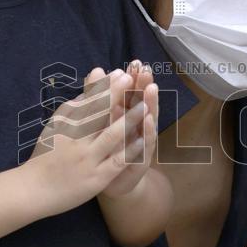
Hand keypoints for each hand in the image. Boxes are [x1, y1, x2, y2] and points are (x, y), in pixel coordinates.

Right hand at [28, 68, 147, 217]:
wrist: (33, 189)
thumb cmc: (47, 154)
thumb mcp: (57, 125)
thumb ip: (77, 104)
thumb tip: (94, 79)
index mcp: (65, 124)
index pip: (87, 102)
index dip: (105, 87)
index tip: (119, 73)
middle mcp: (75, 139)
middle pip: (97, 114)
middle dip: (115, 95)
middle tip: (130, 79)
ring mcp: (86, 159)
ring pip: (110, 136)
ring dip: (128, 120)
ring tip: (144, 106)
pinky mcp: (96, 178)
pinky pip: (116, 161)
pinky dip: (130, 150)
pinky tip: (143, 140)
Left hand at [86, 60, 158, 198]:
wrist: (112, 184)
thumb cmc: (104, 150)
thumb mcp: (98, 123)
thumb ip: (97, 98)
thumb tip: (95, 71)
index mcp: (124, 115)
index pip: (130, 93)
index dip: (133, 78)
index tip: (134, 62)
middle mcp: (136, 126)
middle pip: (140, 102)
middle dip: (143, 85)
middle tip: (145, 69)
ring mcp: (141, 142)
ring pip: (146, 120)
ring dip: (149, 104)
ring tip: (151, 88)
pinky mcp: (142, 159)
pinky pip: (144, 144)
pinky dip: (147, 132)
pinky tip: (149, 121)